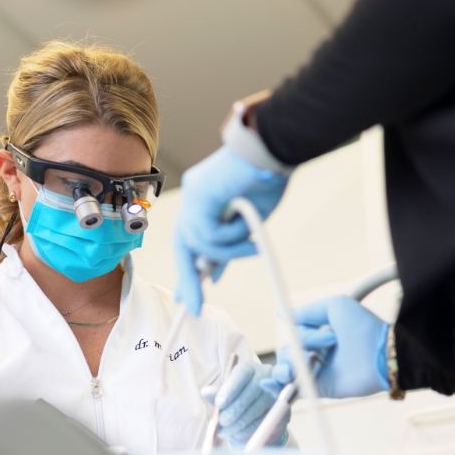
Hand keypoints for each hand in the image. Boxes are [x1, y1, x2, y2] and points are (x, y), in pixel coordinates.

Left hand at [174, 146, 287, 314]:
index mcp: (204, 203)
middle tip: (192, 306)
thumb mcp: (246, 224)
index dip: (192, 268)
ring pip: (201, 245)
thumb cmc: (266, 180)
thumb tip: (210, 273)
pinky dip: (232, 236)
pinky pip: (210, 235)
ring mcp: (193, 196)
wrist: (272, 148)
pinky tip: (245, 221)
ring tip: (253, 242)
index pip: (192, 240)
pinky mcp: (197, 196)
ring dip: (230, 251)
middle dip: (188, 279)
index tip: (191, 293)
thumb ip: (226, 247)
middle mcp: (193, 199)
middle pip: (182, 246)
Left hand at [207, 361, 290, 448]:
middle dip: (234, 409)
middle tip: (222, 421)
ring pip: (256, 408)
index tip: (219, 403)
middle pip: (250, 392)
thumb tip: (205, 392)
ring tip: (226, 431)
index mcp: (249, 369)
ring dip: (239, 422)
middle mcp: (265, 376)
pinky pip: (264, 421)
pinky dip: (249, 429)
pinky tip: (238, 433)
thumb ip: (216, 394)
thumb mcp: (225, 396)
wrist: (258, 416)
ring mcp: (277, 392)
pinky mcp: (283, 410)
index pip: (240, 375)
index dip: (229, 389)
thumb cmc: (238, 401)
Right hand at [267, 296, 389, 397]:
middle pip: (285, 353)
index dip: (300, 336)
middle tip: (317, 351)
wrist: (382, 355)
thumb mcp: (334, 306)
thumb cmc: (363, 327)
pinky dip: (278, 387)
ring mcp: (315, 372)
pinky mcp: (319, 388)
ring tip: (294, 370)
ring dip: (283, 368)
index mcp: (318, 335)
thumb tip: (279, 314)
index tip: (326, 337)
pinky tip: (272, 384)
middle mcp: (314, 353)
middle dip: (291, 353)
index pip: (293, 336)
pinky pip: (292, 389)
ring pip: (285, 370)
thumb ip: (307, 312)